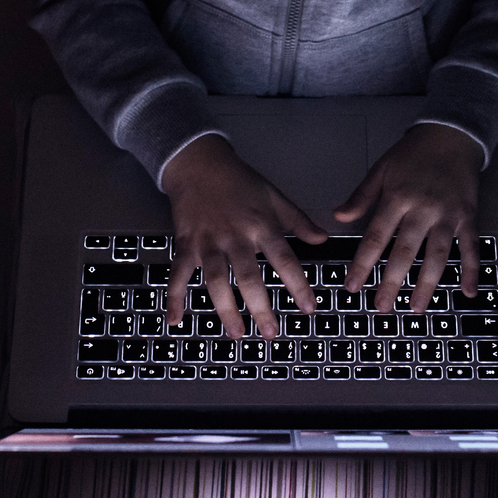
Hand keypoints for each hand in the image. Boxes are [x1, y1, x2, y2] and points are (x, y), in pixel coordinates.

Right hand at [159, 134, 331, 337]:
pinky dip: (174, 298)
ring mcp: (207, 242)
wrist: (198, 164)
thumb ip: (299, 221)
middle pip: (248, 277)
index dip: (298, 285)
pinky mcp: (185, 245)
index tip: (309, 309)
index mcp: (261, 226)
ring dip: (225, 309)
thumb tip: (323, 240)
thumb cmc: (239, 180)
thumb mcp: (274, 196)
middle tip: (272, 333)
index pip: (284, 260)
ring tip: (237, 333)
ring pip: (215, 280)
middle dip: (261, 307)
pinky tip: (176, 319)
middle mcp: (234, 237)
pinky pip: (178, 275)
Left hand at [334, 123, 483, 314]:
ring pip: (438, 255)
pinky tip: (467, 292)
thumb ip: (361, 196)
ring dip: (427, 284)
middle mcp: (423, 209)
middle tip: (381, 307)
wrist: (451, 136)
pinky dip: (471, 270)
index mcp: (397, 197)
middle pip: (405, 251)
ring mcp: (448, 215)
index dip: (362, 263)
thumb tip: (338, 217)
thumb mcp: (381, 169)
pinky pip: (471, 248)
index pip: (376, 236)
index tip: (352, 286)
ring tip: (416, 308)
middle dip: (392, 282)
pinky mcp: (468, 217)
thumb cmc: (412, 154)